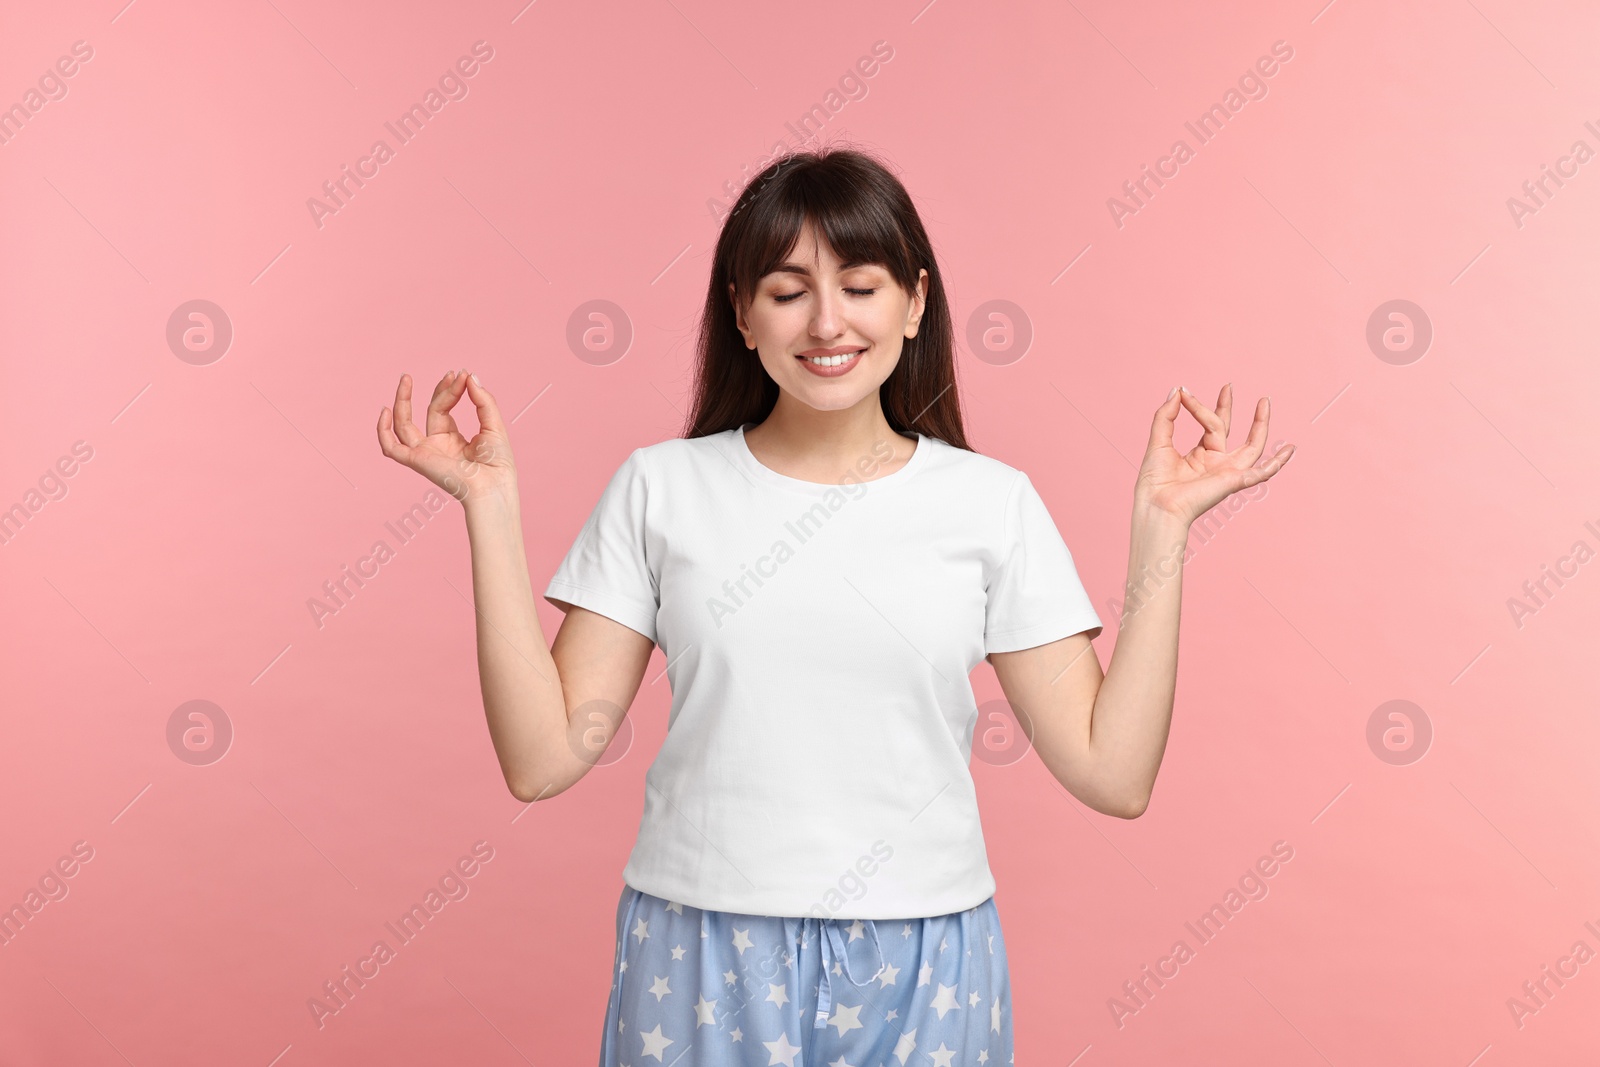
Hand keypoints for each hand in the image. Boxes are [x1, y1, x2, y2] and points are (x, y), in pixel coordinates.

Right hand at [377, 368, 517, 504]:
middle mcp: (437, 446)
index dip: (452, 390)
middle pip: (431, 411)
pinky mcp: (417, 461)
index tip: (463, 375)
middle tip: (450, 373)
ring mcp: (426, 453)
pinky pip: (391, 448)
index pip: (445, 408)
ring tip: (406, 378)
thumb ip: (483, 400)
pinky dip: (382, 431)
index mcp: (454, 440)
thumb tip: (470, 376)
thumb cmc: (498, 464)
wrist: (494, 485)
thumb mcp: (494, 425)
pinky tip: (385, 410)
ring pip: (404, 425)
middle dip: (440, 390)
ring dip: (402, 401)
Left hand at [1134, 383, 1293, 525]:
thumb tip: (1177, 390)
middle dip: (1228, 408)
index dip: (1197, 406)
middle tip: (1228, 385)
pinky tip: (1289, 451)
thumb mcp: (1159, 440)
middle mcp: (1216, 463)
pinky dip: (1276, 464)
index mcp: (1200, 455)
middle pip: (1227, 431)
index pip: (1207, 424)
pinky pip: (1261, 473)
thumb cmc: (1154, 481)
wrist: (1156, 504)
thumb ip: (1166, 415)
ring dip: (1260, 425)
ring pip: (1252, 447)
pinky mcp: (1234, 481)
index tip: (1184, 392)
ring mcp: (1227, 472)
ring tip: (1264, 402)